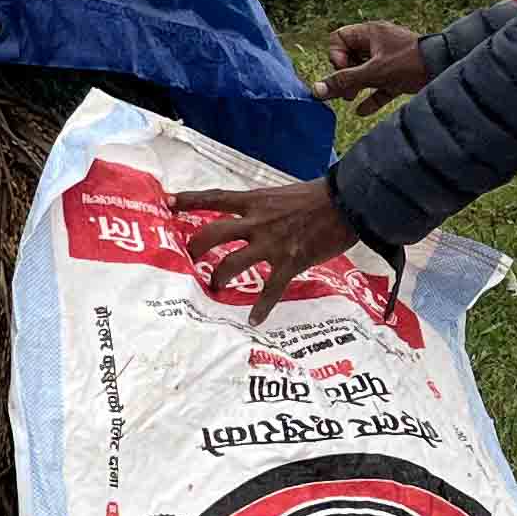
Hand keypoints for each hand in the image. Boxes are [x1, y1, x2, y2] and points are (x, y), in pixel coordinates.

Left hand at [173, 180, 370, 327]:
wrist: (348, 203)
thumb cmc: (319, 197)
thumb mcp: (283, 194)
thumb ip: (264, 206)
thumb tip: (253, 214)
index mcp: (255, 201)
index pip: (215, 197)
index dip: (189, 199)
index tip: (168, 201)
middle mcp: (257, 221)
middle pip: (212, 234)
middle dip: (195, 249)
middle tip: (189, 258)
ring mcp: (271, 243)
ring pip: (231, 264)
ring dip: (219, 278)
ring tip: (215, 288)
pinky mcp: (289, 262)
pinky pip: (270, 290)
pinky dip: (261, 308)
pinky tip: (253, 321)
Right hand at [318, 20, 429, 103]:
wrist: (446, 68)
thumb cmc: (410, 63)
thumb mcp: (373, 73)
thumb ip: (344, 81)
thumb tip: (317, 90)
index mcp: (370, 33)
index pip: (339, 39)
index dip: (336, 57)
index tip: (345, 70)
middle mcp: (378, 43)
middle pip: (349, 57)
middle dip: (344, 75)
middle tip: (346, 89)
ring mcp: (389, 59)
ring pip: (364, 72)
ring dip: (355, 85)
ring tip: (351, 98)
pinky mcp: (400, 74)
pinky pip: (380, 85)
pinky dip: (371, 96)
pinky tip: (362, 111)